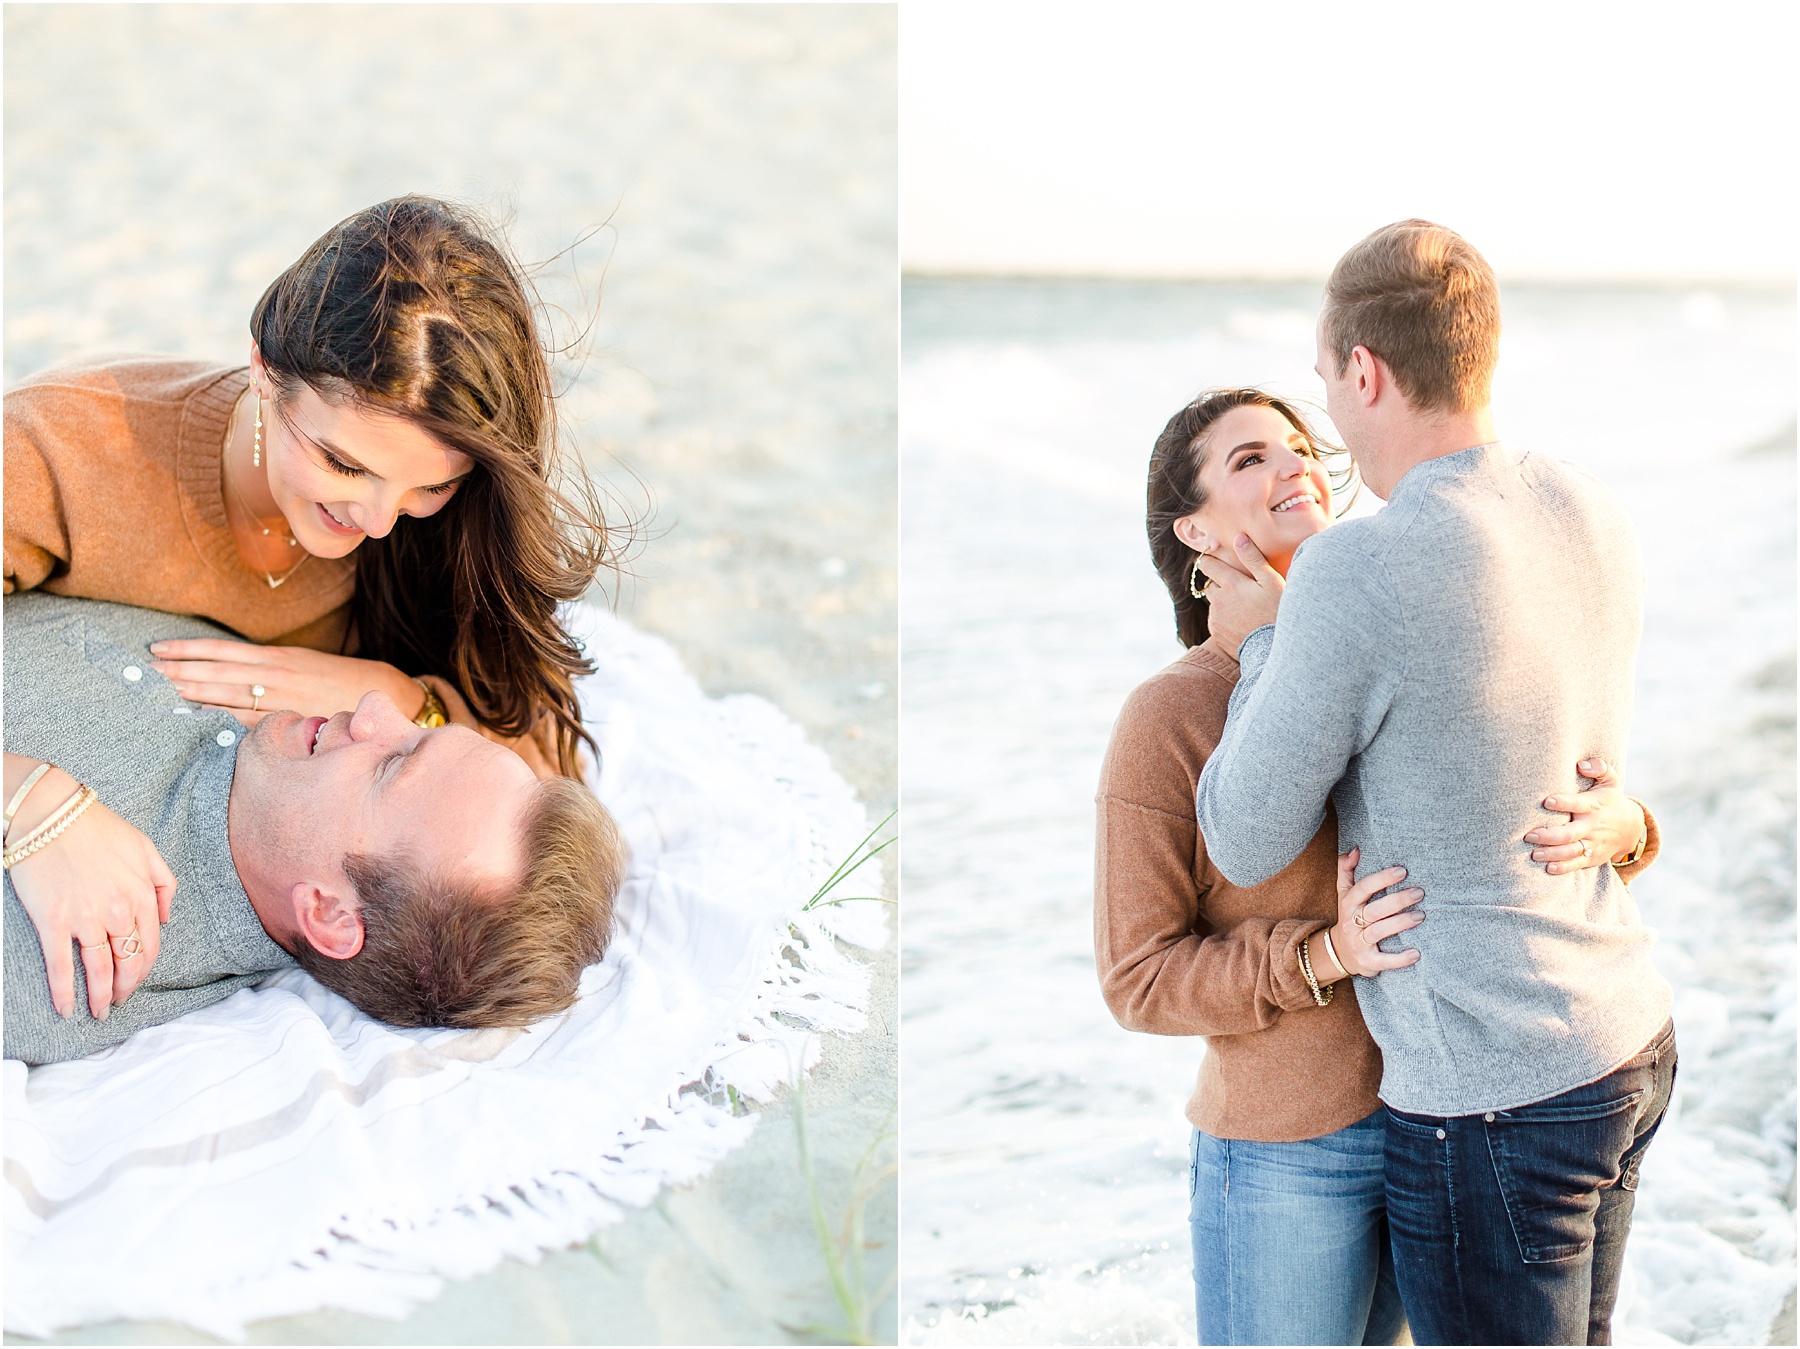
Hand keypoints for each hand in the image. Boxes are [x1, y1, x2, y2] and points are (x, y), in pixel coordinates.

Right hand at [8, 776, 174, 1017]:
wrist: (51, 814)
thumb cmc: (98, 828)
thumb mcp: (145, 848)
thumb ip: (163, 882)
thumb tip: (166, 918)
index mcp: (142, 894)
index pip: (151, 946)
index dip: (143, 970)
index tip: (135, 981)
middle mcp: (119, 911)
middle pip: (128, 963)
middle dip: (125, 988)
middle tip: (116, 1002)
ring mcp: (86, 918)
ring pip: (100, 970)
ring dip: (100, 997)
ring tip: (98, 1012)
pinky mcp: (54, 921)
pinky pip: (61, 966)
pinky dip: (64, 992)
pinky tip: (65, 1009)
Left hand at [147, 640, 423, 725]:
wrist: (386, 696)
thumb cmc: (342, 682)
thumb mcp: (306, 666)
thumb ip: (271, 670)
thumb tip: (232, 673)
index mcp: (277, 658)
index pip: (222, 651)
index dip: (187, 650)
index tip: (157, 650)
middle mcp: (275, 675)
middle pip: (214, 671)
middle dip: (176, 670)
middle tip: (140, 671)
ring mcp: (280, 700)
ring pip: (224, 693)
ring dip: (187, 690)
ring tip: (155, 688)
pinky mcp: (288, 722)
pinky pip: (243, 720)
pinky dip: (216, 716)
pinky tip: (193, 716)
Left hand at [1193, 534, 1284, 658]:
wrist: (1272, 647)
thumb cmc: (1276, 611)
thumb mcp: (1271, 581)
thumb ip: (1253, 558)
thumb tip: (1239, 538)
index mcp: (1229, 584)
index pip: (1207, 564)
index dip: (1211, 560)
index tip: (1217, 561)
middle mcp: (1217, 600)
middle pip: (1210, 584)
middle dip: (1221, 583)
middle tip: (1240, 588)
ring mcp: (1215, 618)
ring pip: (1214, 603)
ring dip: (1224, 602)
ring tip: (1245, 607)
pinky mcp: (1216, 634)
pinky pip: (1216, 620)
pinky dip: (1225, 618)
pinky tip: (1242, 621)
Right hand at [1324, 847, 1423, 978]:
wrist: (1339, 953)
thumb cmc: (1350, 917)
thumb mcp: (1344, 893)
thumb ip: (1346, 870)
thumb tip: (1356, 849)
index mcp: (1348, 903)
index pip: (1363, 888)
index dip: (1381, 879)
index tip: (1402, 871)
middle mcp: (1351, 922)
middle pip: (1373, 910)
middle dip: (1397, 901)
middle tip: (1419, 892)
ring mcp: (1358, 943)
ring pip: (1378, 932)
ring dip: (1400, 923)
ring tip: (1421, 916)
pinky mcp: (1367, 961)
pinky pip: (1383, 961)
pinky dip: (1400, 959)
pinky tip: (1416, 953)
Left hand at [1524, 756, 1645, 873]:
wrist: (1631, 827)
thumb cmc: (1610, 799)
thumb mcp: (1610, 780)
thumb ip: (1599, 768)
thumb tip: (1582, 764)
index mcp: (1593, 805)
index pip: (1578, 804)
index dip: (1563, 802)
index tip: (1547, 801)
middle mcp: (1592, 826)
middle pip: (1570, 833)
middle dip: (1549, 835)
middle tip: (1529, 835)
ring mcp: (1592, 843)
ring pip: (1571, 851)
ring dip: (1552, 854)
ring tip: (1534, 854)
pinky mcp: (1592, 857)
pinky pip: (1577, 864)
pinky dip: (1564, 868)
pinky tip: (1548, 868)